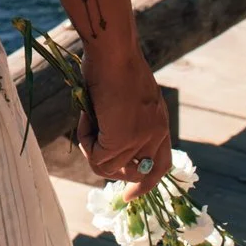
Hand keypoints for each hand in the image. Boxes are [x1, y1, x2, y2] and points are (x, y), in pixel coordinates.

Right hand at [79, 45, 172, 196]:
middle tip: (92, 147)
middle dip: (112, 169)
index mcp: (160, 123)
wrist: (112, 50)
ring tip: (88, 117)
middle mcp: (156, 134)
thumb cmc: (113, 61)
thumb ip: (125, 119)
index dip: (144, 183)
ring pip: (108, 167)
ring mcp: (140, 138)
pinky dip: (85, 138)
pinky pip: (96, 157)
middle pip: (137, 174)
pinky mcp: (121, 139)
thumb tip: (105, 141)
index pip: (160, 166)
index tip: (128, 195)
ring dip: (92, 146)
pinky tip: (86, 114)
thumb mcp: (127, 96)